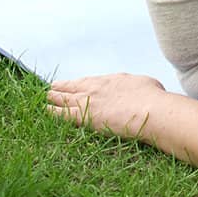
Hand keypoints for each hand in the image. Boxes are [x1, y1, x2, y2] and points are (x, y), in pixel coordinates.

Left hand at [45, 73, 167, 139]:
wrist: (148, 109)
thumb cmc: (152, 98)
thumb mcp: (145, 84)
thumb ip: (135, 86)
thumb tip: (139, 87)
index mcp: (110, 80)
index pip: (89, 81)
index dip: (79, 83)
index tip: (73, 84)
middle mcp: (96, 88)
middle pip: (73, 87)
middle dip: (62, 87)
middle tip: (53, 87)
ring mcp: (88, 101)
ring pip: (64, 98)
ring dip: (54, 97)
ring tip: (47, 96)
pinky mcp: (84, 117)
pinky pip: (62, 114)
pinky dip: (52, 111)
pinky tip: (45, 110)